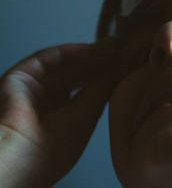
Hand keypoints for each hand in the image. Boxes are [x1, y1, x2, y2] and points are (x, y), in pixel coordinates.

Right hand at [0, 38, 116, 187]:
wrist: (16, 158)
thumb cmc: (48, 152)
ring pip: (63, 67)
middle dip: (99, 63)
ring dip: (88, 55)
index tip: (124, 65)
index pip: (86, 94)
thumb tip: (117, 71)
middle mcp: (46, 108)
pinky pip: (46, 61)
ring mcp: (32, 93)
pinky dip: (68, 53)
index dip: (105, 78)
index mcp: (62, 124)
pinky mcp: (18, 80)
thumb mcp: (86, 116)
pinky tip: (90, 49)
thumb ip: (101, 90)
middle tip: (120, 51)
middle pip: (76, 78)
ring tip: (111, 46)